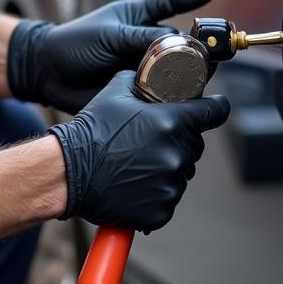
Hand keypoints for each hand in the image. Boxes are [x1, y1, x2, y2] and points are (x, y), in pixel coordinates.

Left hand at [6, 0, 215, 112]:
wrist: (47, 73)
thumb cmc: (74, 43)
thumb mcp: (109, 35)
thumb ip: (141, 38)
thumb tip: (177, 41)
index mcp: (137, 19)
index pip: (169, 3)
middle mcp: (144, 43)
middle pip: (182, 42)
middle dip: (200, 45)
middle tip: (214, 49)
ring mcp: (143, 68)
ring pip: (177, 70)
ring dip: (190, 72)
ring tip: (202, 73)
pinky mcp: (138, 92)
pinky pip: (163, 94)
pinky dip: (174, 95)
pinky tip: (184, 97)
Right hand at [50, 70, 229, 231]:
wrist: (67, 173)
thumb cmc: (89, 131)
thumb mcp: (113, 94)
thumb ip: (137, 80)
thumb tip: (148, 72)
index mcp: (169, 122)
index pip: (213, 112)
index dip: (215, 107)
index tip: (216, 107)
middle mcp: (174, 154)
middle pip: (194, 144)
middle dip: (179, 140)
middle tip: (151, 141)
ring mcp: (169, 185)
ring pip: (180, 172)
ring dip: (166, 167)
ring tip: (137, 164)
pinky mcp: (160, 211)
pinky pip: (167, 198)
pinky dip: (155, 194)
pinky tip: (134, 186)